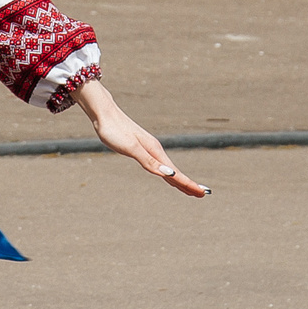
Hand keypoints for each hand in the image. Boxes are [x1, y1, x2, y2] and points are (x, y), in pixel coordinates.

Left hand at [74, 81, 209, 197]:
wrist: (104, 114)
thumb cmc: (114, 131)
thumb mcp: (130, 148)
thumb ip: (149, 161)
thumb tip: (169, 173)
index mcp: (155, 152)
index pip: (176, 174)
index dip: (189, 184)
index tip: (203, 193)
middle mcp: (155, 151)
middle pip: (175, 172)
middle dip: (188, 184)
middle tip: (203, 194)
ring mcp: (149, 149)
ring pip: (169, 169)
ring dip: (180, 180)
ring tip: (190, 189)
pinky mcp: (141, 149)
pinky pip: (160, 165)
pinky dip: (168, 173)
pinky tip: (168, 174)